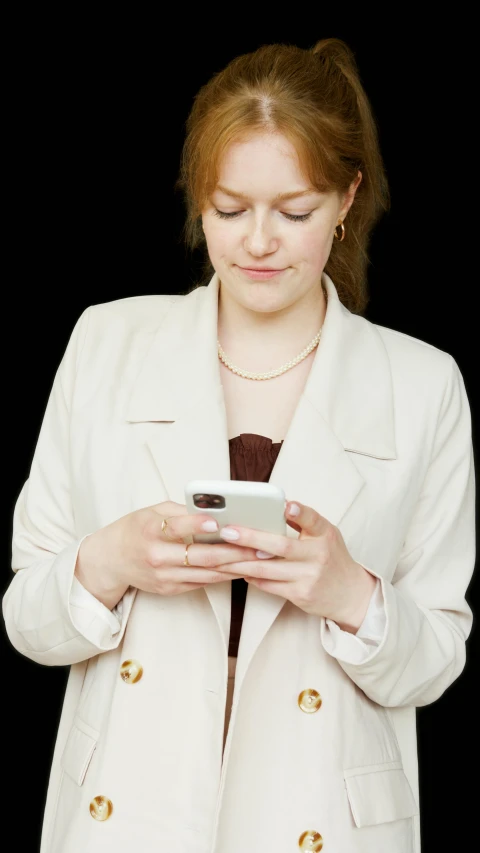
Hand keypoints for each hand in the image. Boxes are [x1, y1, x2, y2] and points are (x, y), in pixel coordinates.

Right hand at [75, 501, 258, 609]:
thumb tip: (215, 511)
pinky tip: (241, 569)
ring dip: (235, 567)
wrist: (110, 561)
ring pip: (206, 573)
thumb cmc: (135, 529)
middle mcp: (156, 557)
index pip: (175, 527)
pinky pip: (201, 583)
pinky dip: (223, 576)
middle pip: (200, 556)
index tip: (217, 522)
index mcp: (150, 532)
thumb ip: (181, 512)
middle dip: (233, 552)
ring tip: (258, 559)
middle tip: (259, 546)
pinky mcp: (169, 590)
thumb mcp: (152, 512)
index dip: (196, 524)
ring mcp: (163, 577)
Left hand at [217, 501, 376, 632]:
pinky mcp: (301, 595)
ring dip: (240, 562)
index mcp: (325, 534)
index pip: (313, 520)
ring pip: (268, 569)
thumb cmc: (331, 558)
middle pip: (281, 546)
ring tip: (219, 554)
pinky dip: (251, 577)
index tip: (286, 505)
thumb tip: (276, 506)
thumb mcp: (326, 535)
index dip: (300, 512)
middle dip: (251, 538)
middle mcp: (318, 555)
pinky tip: (236, 570)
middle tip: (227, 531)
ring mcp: (309, 577)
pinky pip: (269, 585)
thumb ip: (303, 522)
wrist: (350, 594)